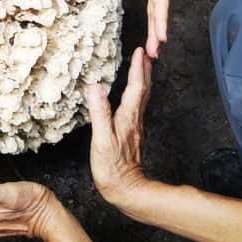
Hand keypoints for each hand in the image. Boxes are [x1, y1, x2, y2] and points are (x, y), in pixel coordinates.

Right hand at [87, 48, 151, 207]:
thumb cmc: (112, 168)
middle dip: (145, 69)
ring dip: (143, 80)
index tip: (139, 51)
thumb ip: (99, 113)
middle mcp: (134, 120)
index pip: (135, 87)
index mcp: (128, 118)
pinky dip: (138, 93)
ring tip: (143, 67)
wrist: (126, 190)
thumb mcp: (101, 140)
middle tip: (146, 52)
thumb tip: (95, 87)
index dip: (137, 68)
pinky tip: (133, 95)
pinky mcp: (131, 134)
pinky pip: (137, 106)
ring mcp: (135, 127)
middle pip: (143, 89)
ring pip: (142, 97)